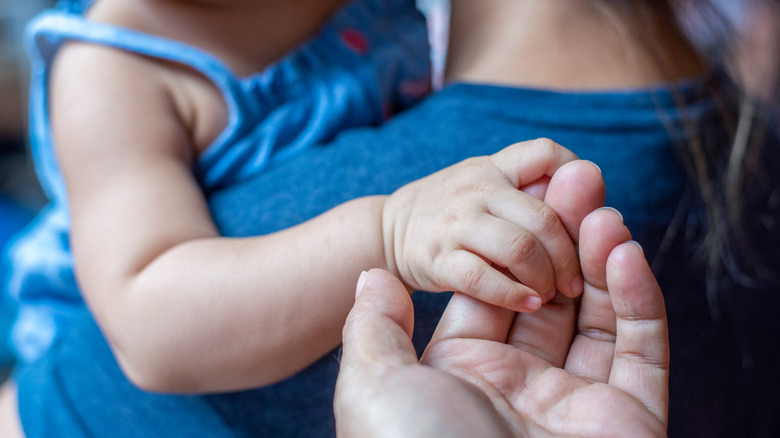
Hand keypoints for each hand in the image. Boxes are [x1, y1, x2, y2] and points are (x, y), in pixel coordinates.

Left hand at [334, 208, 668, 436]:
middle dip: (561, 237)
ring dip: (600, 256)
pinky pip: (639, 349)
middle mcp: (520, 387)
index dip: (508, 246)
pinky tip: (622, 250)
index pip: (495, 294)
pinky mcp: (627, 418)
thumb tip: (368, 276)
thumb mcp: (374, 385)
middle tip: (576, 180)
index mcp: (464, 375)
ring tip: (600, 203)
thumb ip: (374, 329)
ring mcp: (575, 402)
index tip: (525, 196)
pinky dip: (636, 297)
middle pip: (548, 296)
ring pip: (597, 316)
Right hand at [382, 139, 603, 311]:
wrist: (388, 229)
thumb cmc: (452, 210)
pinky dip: (512, 295)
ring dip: (545, 278)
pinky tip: (527, 304)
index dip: (575, 179)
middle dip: (570, 255)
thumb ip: (528, 188)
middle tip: (575, 281)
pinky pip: (483, 279)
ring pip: (520, 249)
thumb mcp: (484, 182)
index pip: (545, 154)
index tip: (583, 219)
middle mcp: (476, 189)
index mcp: (493, 167)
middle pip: (544, 217)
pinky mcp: (438, 259)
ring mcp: (456, 223)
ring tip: (550, 294)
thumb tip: (588, 204)